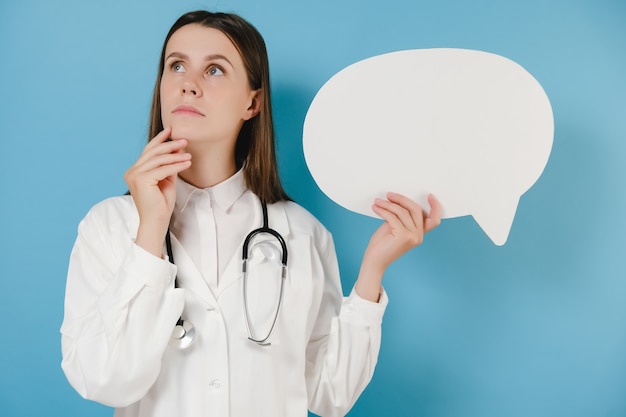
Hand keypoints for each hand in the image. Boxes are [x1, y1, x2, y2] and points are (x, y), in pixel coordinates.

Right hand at [123, 127, 190, 255]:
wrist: (156, 222)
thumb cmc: (161, 204)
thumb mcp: (166, 180)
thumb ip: (169, 165)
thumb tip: (178, 149)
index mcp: (134, 171)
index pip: (148, 151)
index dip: (159, 139)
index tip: (170, 131)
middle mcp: (132, 171)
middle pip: (152, 152)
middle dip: (169, 145)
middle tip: (184, 140)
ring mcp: (135, 175)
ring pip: (158, 159)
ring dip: (175, 155)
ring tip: (188, 154)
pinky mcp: (142, 180)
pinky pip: (163, 169)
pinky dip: (176, 165)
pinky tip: (187, 163)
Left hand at [355, 193, 440, 300]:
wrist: (374, 262)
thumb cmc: (381, 245)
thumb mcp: (394, 227)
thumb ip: (401, 217)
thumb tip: (398, 200)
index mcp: (419, 234)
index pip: (433, 220)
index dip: (435, 207)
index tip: (430, 196)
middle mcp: (418, 236)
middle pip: (416, 210)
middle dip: (402, 199)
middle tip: (389, 195)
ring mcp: (412, 236)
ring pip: (403, 212)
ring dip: (389, 204)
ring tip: (378, 202)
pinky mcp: (403, 236)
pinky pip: (393, 216)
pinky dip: (383, 210)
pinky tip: (376, 208)